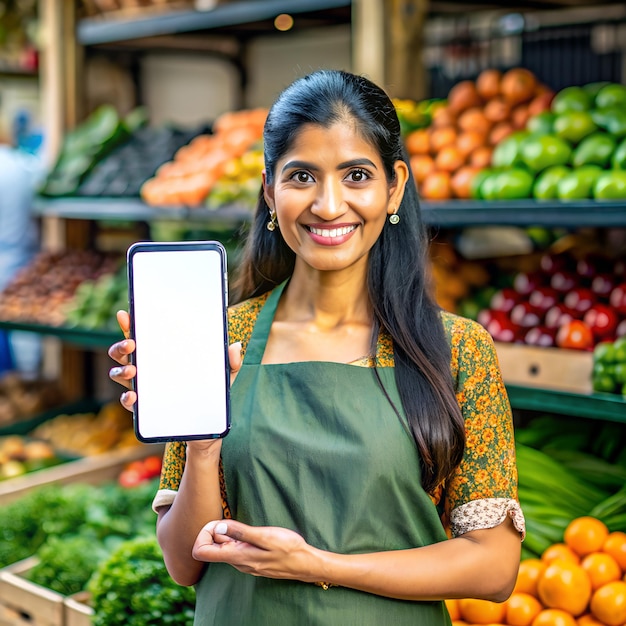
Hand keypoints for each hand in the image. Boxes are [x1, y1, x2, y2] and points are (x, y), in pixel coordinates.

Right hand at [108, 310, 242, 413]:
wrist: (206, 430)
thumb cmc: (211, 394)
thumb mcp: (224, 377)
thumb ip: (231, 362)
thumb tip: (235, 346)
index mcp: (163, 354)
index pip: (143, 335)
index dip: (130, 324)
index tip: (125, 315)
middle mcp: (148, 369)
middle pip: (123, 352)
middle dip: (121, 345)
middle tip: (132, 344)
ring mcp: (144, 388)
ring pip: (120, 374)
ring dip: (121, 369)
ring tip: (133, 370)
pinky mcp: (144, 409)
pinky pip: (128, 401)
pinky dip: (127, 397)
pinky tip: (133, 396)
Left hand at [192, 520, 318, 582]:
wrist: (304, 563)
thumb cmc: (287, 548)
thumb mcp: (264, 536)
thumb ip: (240, 532)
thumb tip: (219, 527)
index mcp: (237, 556)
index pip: (201, 552)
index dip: (202, 535)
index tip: (216, 523)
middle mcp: (237, 562)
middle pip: (211, 548)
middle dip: (215, 531)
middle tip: (228, 518)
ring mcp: (244, 563)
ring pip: (224, 548)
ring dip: (226, 534)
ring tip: (239, 523)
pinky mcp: (251, 560)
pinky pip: (235, 550)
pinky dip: (235, 538)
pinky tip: (247, 531)